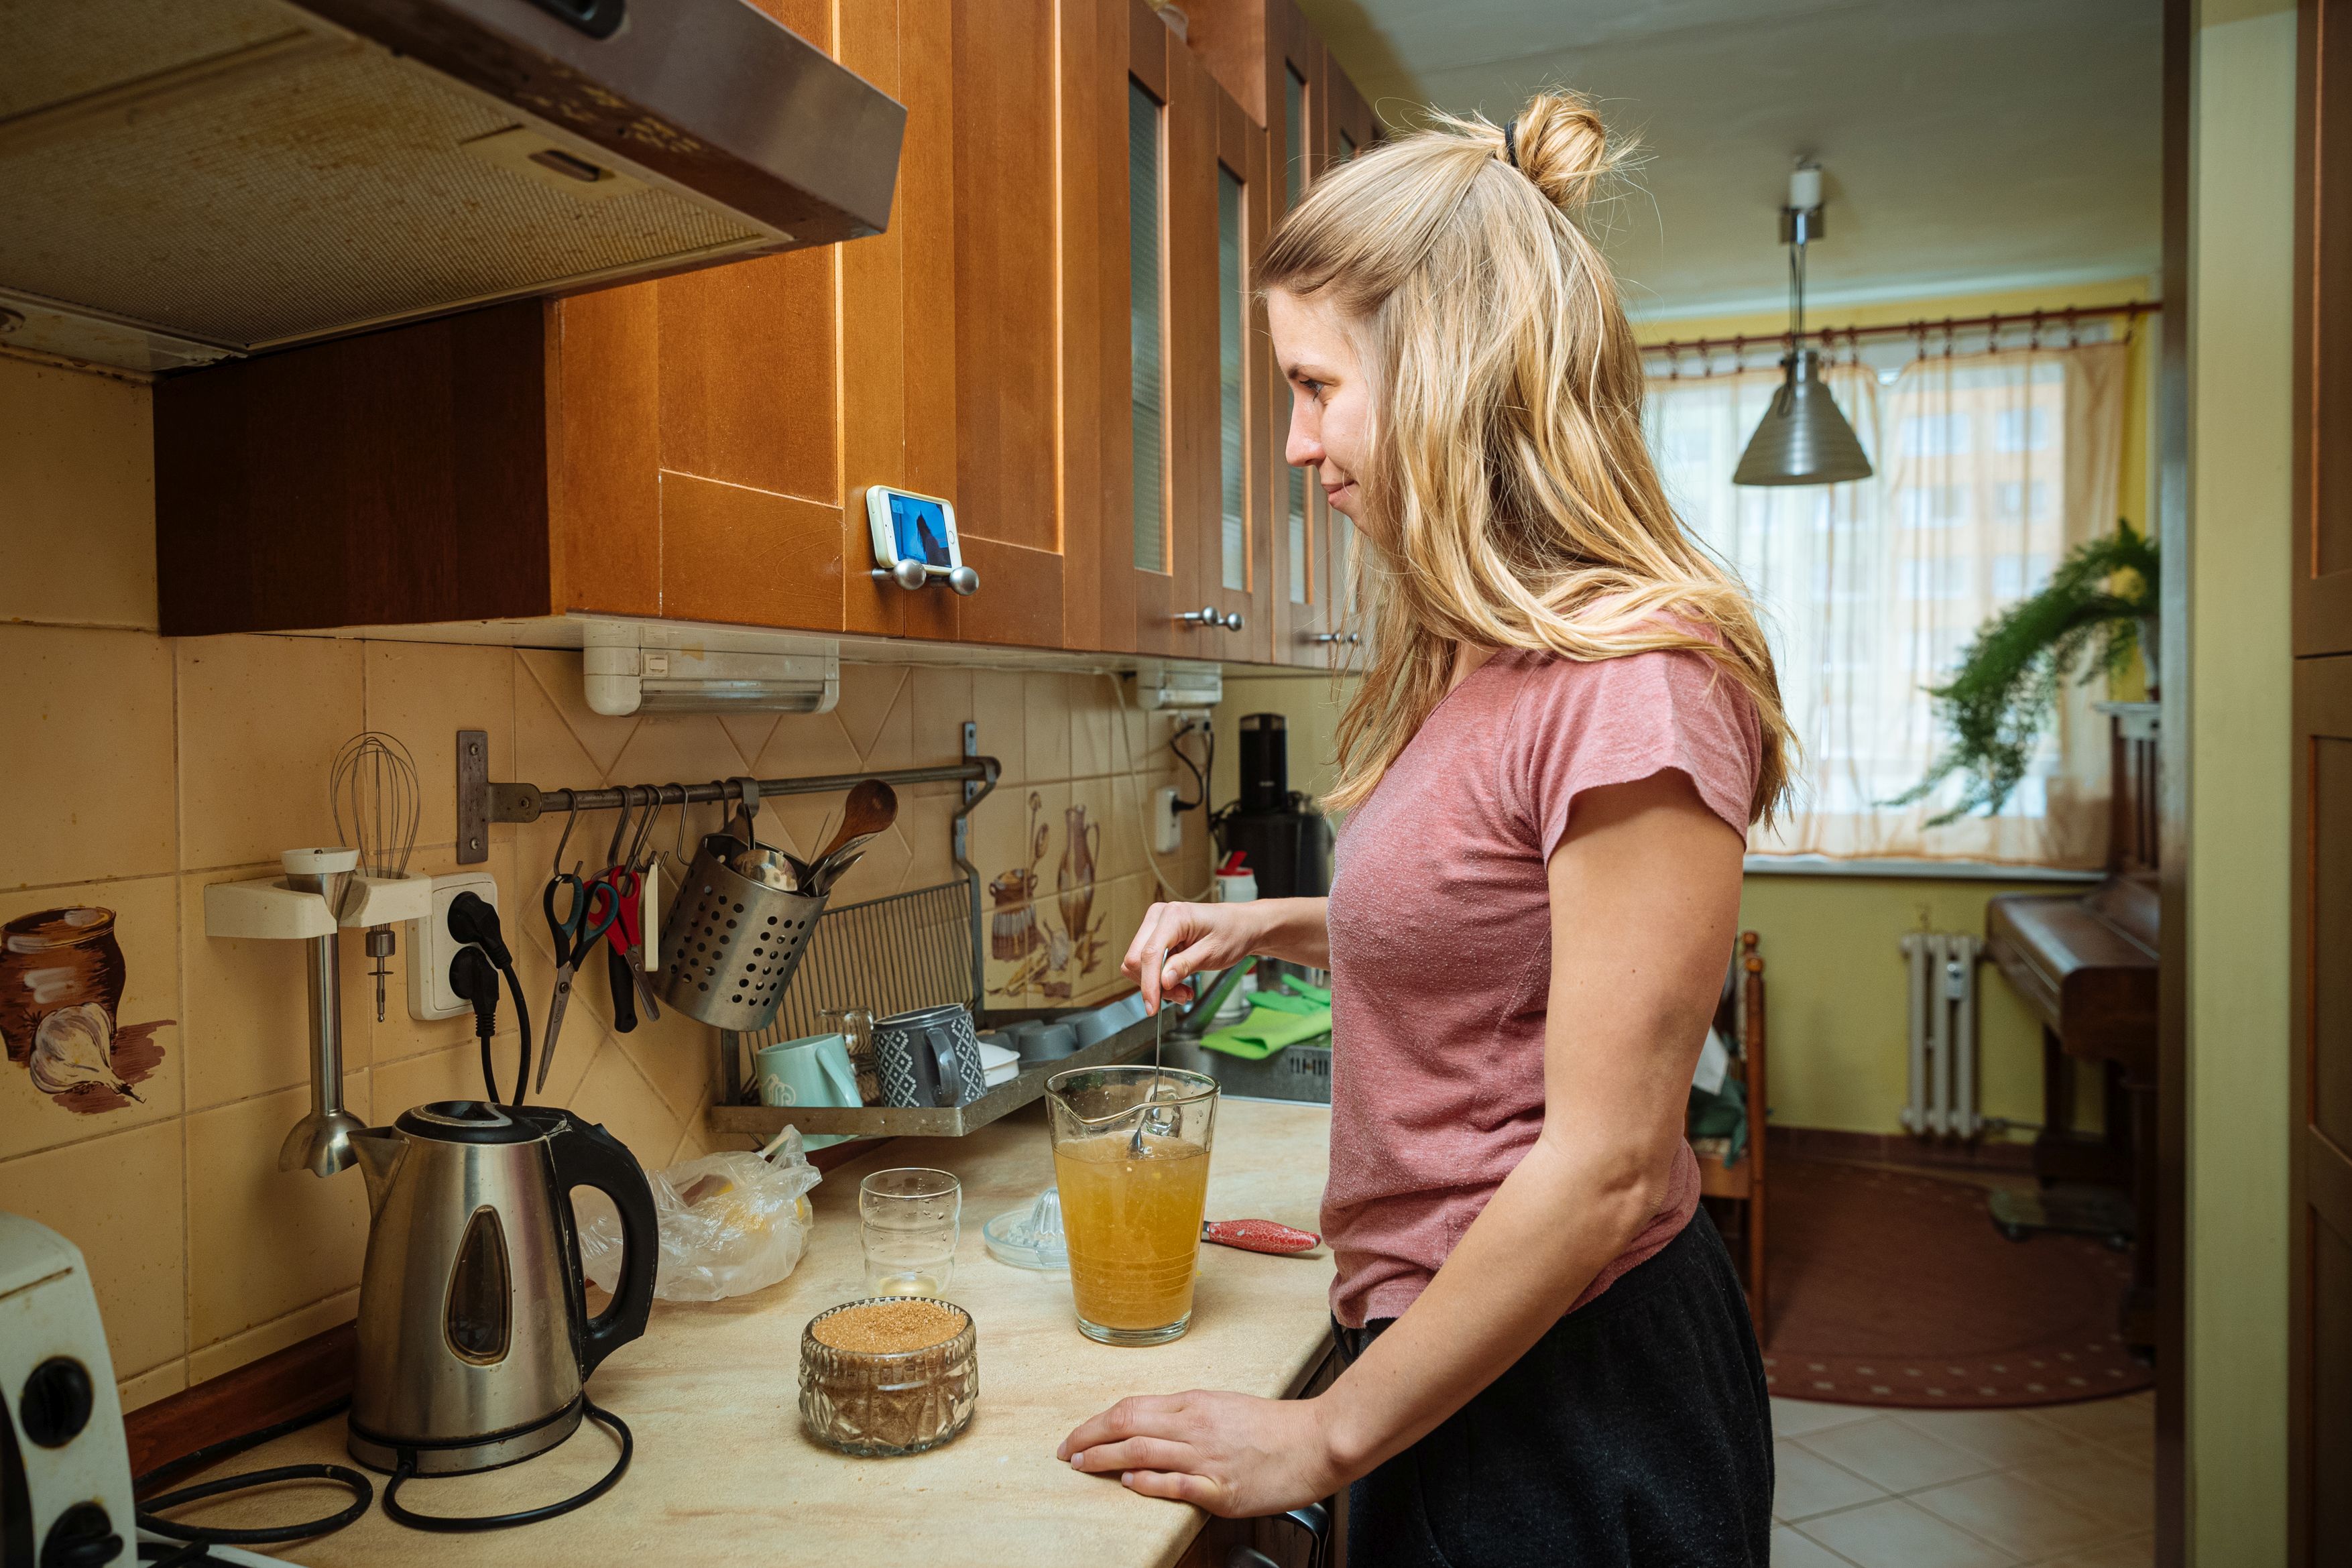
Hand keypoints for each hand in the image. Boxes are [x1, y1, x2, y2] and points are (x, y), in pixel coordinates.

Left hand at [1058, 1390, 1342, 1516]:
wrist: (1318, 1442)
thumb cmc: (1276, 1427)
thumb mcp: (1225, 1408)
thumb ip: (1188, 1417)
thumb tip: (1151, 1427)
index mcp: (1195, 1404)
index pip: (1132, 1407)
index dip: (1097, 1422)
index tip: (1078, 1434)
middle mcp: (1195, 1427)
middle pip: (1128, 1425)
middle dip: (1090, 1438)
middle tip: (1067, 1452)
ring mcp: (1207, 1459)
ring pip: (1143, 1452)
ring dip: (1106, 1460)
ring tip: (1083, 1465)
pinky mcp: (1222, 1490)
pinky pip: (1176, 1483)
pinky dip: (1148, 1482)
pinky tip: (1130, 1483)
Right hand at [1122, 901, 1258, 1009]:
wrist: (1240, 926)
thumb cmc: (1232, 933)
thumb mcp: (1212, 953)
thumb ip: (1185, 966)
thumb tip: (1163, 981)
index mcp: (1173, 916)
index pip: (1149, 953)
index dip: (1149, 984)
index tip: (1152, 1008)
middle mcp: (1158, 917)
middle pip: (1136, 958)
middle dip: (1153, 985)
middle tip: (1180, 997)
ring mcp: (1155, 926)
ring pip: (1138, 964)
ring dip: (1156, 984)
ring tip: (1183, 991)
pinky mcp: (1156, 937)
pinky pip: (1146, 963)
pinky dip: (1159, 979)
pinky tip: (1178, 983)